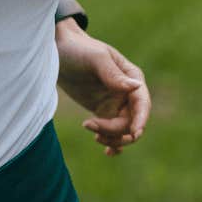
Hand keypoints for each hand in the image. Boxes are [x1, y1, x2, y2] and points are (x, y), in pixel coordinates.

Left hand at [56, 21, 149, 155]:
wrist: (58, 50)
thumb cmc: (78, 49)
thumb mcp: (95, 59)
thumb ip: (113, 74)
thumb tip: (136, 87)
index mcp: (132, 78)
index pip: (142, 103)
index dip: (141, 120)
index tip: (134, 134)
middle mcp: (127, 93)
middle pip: (132, 122)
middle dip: (117, 131)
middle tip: (92, 126)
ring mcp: (116, 103)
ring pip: (123, 130)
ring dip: (111, 137)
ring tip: (90, 130)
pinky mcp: (103, 111)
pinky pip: (113, 132)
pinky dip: (112, 143)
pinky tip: (106, 151)